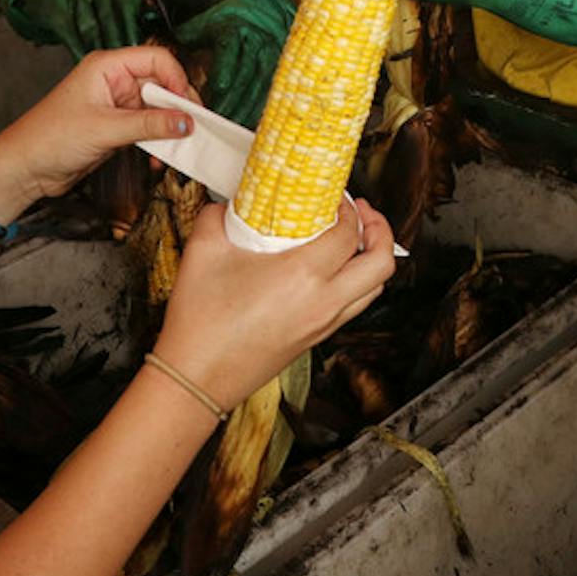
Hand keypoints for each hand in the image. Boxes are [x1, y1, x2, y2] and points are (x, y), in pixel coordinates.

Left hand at [0, 44, 198, 204]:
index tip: (188, 106)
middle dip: (178, 107)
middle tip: (192, 128)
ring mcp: (117, 104)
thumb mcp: (105, 129)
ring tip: (176, 148)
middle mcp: (114, 81)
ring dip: (169, 129)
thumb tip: (187, 121)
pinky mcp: (117, 127)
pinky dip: (157, 142)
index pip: (157, 59)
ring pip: (158, 110)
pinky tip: (157, 159)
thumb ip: (149, 124)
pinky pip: (148, 129)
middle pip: (162, 84)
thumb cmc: (50, 138)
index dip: (177, 79)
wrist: (26, 169)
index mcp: (107, 66)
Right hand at [5, 0, 144, 55]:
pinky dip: (80, 51)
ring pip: (91, 27)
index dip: (133, 27)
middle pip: (110, 16)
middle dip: (120, 42)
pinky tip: (86, 62)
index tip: (140, 46)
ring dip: (102, 49)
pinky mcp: (55, 8)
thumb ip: (127, 0)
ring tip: (111, 68)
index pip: (128, 1)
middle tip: (128, 62)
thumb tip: (148, 24)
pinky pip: (71, 35)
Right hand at [154, 197, 396, 411]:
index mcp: (302, 276)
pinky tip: (332, 271)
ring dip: (371, 259)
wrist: (195, 378)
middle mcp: (322, 303)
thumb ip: (218, 214)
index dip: (350, 209)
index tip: (338, 197)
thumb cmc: (200, 323)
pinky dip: (356, 283)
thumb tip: (233, 202)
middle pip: (381, 264)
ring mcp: (323, 324)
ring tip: (354, 240)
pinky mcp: (315, 339)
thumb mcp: (202, 251)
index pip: (349, 234)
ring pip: (374, 289)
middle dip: (381, 231)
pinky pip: (353, 306)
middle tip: (363, 214)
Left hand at [175, 0, 294, 127]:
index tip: (213, 95)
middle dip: (231, 101)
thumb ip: (190, 35)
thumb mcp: (209, 19)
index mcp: (235, 31)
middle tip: (218, 120)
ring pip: (258, 85)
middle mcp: (255, 43)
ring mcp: (270, 54)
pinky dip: (260, 105)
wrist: (267, 3)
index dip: (221, 79)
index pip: (227, 59)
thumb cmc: (235, 14)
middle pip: (243, 77)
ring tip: (233, 125)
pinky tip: (251, 118)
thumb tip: (171, 48)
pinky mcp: (279, 64)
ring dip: (246, 107)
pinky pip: (270, 88)